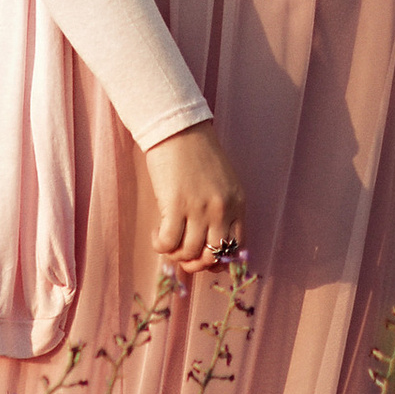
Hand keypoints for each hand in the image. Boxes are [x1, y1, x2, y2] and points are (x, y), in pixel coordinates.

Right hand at [146, 121, 246, 270]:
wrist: (178, 130)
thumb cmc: (198, 154)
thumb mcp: (222, 183)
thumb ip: (221, 211)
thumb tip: (206, 244)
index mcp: (238, 204)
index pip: (236, 247)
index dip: (218, 260)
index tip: (203, 258)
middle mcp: (222, 210)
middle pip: (211, 256)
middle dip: (195, 264)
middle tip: (182, 255)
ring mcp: (199, 209)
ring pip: (188, 253)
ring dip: (174, 253)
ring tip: (166, 240)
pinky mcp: (175, 206)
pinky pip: (168, 242)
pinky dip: (160, 245)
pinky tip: (156, 233)